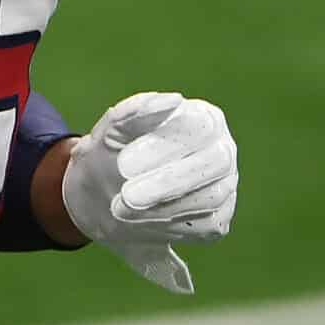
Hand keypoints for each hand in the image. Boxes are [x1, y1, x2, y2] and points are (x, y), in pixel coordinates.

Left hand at [60, 91, 238, 294]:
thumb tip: (173, 99)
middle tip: (126, 196)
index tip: (123, 163)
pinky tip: (141, 221)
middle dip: (168, 182)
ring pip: (212, 197)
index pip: (200, 126)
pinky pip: (206, 225)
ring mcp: (224, 184)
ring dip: (164, 207)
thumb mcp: (110, 131)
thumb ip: (135, 111)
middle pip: (215, 162)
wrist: (100, 197)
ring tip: (122, 209)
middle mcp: (221, 149)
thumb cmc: (111, 153)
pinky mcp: (218, 218)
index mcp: (202, 118)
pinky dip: (171, 225)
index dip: (165, 146)